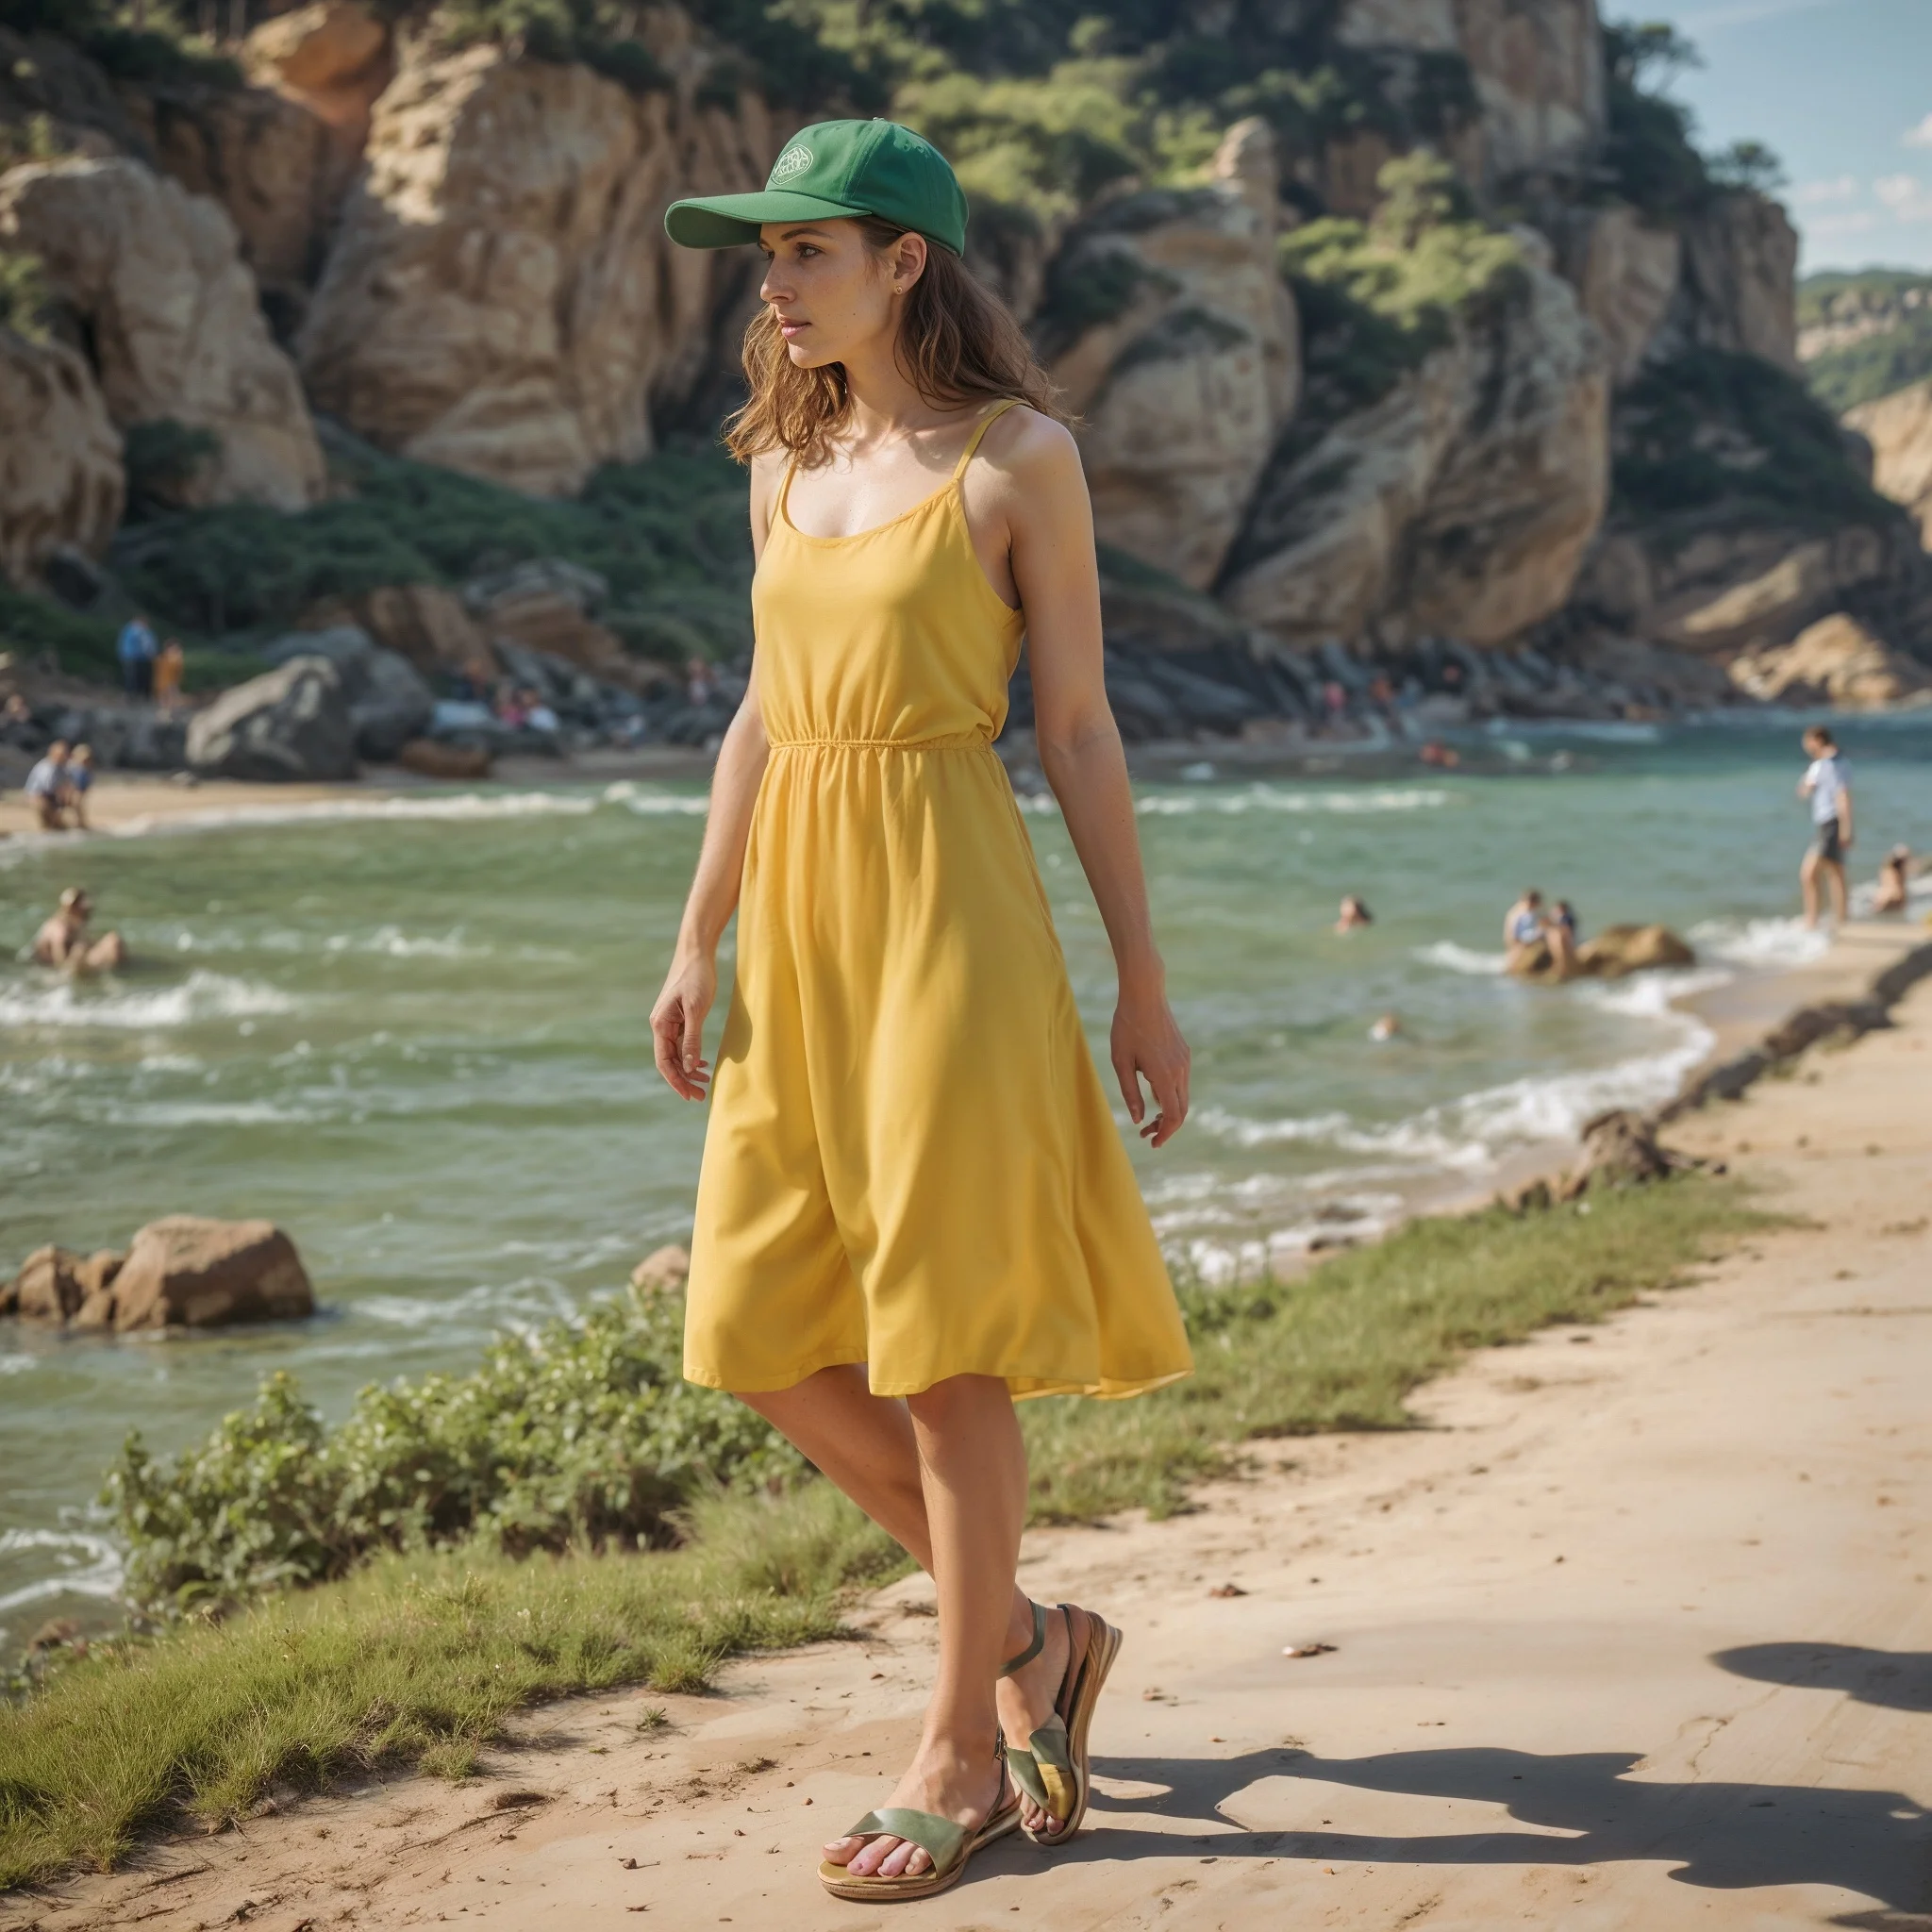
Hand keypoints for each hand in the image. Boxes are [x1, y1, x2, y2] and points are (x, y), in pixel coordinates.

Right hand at [651, 951, 716, 1099]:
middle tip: (701, 1096)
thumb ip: (692, 1039)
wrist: (696, 952)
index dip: (676, 1081)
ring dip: (689, 1069)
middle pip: (670, 1061)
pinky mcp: (679, 1017)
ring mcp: (670, 1022)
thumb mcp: (696, 1010)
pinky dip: (692, 1055)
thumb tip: (689, 1066)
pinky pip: (682, 1043)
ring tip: (705, 1082)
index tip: (690, 1095)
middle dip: (684, 1080)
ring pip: (677, 1053)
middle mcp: (661, 1025)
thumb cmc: (696, 977)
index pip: (664, 1061)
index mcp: (660, 1025)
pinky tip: (702, 1063)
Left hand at [1111, 977, 1188, 1146]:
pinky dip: (1171, 1096)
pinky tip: (1153, 1093)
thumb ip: (1130, 1093)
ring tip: (1149, 1119)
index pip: (1173, 1116)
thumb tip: (1138, 1120)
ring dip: (1169, 1112)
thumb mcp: (1121, 1062)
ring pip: (1183, 1097)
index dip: (1165, 1134)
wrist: (1144, 994)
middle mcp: (1180, 1071)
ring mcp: (1184, 1061)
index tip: (1152, 1143)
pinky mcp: (1184, 1053)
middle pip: (1182, 1111)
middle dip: (1166, 1127)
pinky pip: (1181, 1082)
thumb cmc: (1126, 1027)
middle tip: (1146, 1135)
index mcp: (1164, 1075)